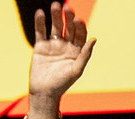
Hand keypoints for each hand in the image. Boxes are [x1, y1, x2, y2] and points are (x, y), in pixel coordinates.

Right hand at [28, 2, 95, 118]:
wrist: (44, 93)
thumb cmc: (62, 84)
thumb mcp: (76, 70)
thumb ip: (85, 55)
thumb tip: (94, 39)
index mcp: (77, 50)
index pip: (80, 33)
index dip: (79, 26)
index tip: (77, 20)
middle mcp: (66, 45)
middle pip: (68, 27)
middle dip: (67, 17)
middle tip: (66, 7)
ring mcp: (53, 45)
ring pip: (55, 27)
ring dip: (55, 16)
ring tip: (55, 5)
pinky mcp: (40, 46)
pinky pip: (40, 32)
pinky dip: (40, 22)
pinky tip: (40, 13)